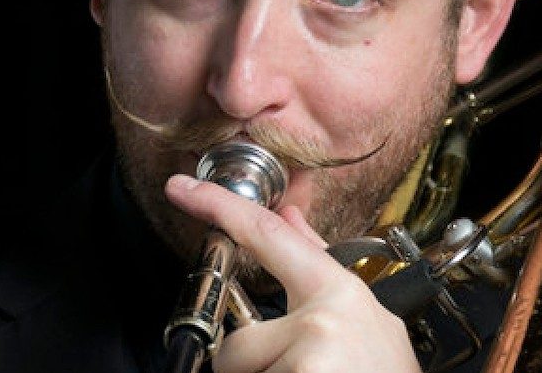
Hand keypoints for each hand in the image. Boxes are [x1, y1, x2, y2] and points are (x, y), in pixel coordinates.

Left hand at [165, 174, 421, 372]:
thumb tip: (289, 217)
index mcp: (339, 291)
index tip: (181, 188)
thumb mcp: (360, 315)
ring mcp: (313, 353)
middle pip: (235, 343)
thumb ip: (317, 266)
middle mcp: (325, 318)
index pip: (269, 234)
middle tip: (300, 370)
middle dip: (253, 368)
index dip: (219, 207)